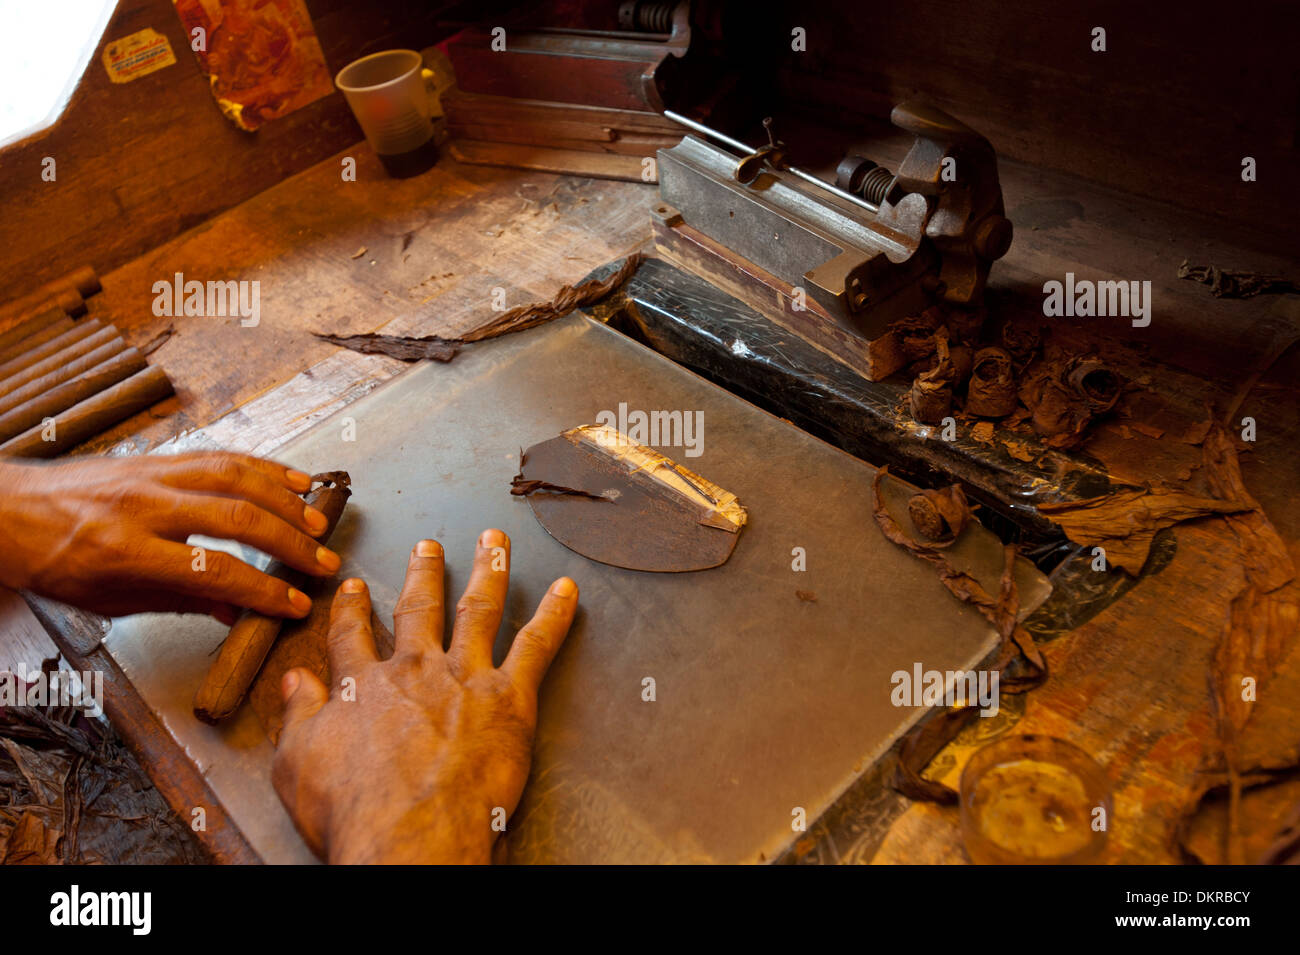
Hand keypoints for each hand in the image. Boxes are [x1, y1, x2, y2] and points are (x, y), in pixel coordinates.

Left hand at [0, 452, 338, 619]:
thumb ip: (180, 601)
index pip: (214, 571)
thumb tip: (236, 610)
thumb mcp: (110, 599)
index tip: (295, 604)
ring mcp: (154, 474)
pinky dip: (264, 467)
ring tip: (318, 522)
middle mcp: (145, 505)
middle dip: (291, 544)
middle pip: (238, 519)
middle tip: (324, 563)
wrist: (10, 510)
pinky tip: (293, 479)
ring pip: (237, 478)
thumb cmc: (54, 559)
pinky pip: (222, 456)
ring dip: (286, 500)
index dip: (264, 592)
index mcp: (126, 550)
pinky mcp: (159, 457)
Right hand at [271, 529, 577, 863]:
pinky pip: (537, 646)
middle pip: (420, 608)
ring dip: (488, 569)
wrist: (408, 833)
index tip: (355, 588)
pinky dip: (554, 614)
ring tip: (495, 541)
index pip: (353, 635)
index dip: (352, 609)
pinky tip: (566, 590)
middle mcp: (416, 669)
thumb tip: (292, 681)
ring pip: (479, 609)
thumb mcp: (297, 763)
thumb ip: (298, 715)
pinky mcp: (509, 698)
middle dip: (424, 572)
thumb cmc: (353, 810)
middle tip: (429, 546)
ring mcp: (465, 678)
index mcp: (364, 685)